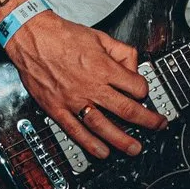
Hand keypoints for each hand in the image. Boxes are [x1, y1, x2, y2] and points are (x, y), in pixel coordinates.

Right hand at [1, 10, 163, 159]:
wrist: (32, 37)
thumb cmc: (63, 35)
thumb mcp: (100, 36)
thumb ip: (121, 51)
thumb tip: (132, 66)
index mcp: (104, 68)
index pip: (136, 87)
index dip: (144, 91)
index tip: (144, 94)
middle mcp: (92, 86)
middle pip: (127, 110)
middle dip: (147, 121)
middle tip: (156, 127)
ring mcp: (74, 100)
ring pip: (104, 126)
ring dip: (122, 140)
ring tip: (134, 148)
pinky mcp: (57, 108)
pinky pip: (76, 131)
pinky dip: (90, 144)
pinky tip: (102, 152)